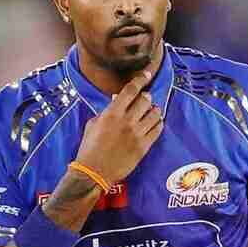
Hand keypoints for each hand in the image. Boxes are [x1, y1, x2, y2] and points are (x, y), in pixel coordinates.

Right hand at [74, 70, 163, 184]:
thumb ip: (106, 111)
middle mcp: (127, 121)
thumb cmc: (89, 147)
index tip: (146, 74)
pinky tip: (154, 123)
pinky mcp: (144, 146)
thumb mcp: (93, 124)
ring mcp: (137, 134)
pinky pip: (158, 129)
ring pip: (155, 114)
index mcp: (112, 113)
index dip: (141, 80)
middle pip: (145, 100)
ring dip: (153, 110)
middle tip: (144, 99)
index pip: (131, 90)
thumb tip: (116, 100)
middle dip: (146, 97)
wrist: (94, 172)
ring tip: (150, 111)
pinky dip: (158, 123)